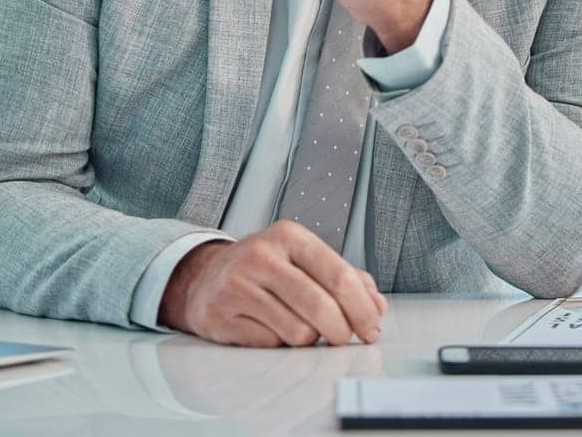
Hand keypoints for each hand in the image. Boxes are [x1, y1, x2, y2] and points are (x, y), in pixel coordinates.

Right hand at [158, 221, 388, 346]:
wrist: (204, 278)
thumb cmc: (263, 270)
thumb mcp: (303, 260)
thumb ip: (345, 277)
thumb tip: (377, 306)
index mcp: (288, 236)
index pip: (339, 275)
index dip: (362, 308)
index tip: (372, 328)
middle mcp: (261, 256)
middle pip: (321, 307)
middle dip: (342, 331)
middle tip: (344, 337)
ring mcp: (238, 286)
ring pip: (299, 332)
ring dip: (309, 340)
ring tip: (301, 327)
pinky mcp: (221, 316)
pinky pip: (272, 345)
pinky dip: (281, 345)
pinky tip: (272, 330)